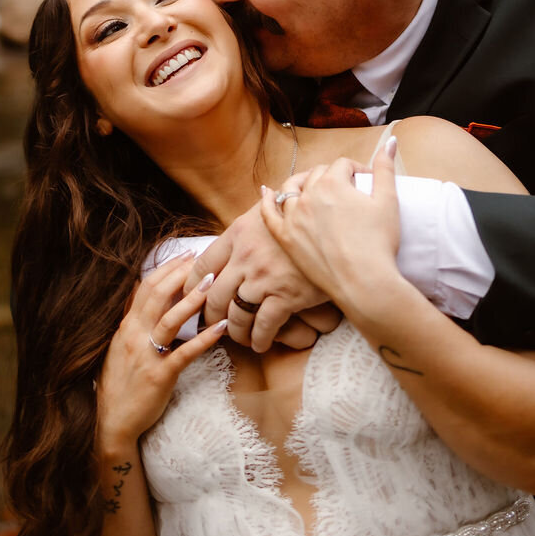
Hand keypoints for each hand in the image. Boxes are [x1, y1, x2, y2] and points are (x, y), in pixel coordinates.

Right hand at [96, 255, 226, 448]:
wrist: (114, 422)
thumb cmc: (121, 385)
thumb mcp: (121, 348)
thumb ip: (134, 324)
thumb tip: (146, 299)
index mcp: (126, 327)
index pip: (145, 288)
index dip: (166, 269)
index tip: (185, 255)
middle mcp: (134, 336)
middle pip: (157, 295)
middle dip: (180, 274)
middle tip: (203, 260)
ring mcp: (146, 355)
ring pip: (169, 319)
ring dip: (191, 299)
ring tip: (212, 283)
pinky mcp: (160, 375)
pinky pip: (184, 353)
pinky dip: (204, 339)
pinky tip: (221, 328)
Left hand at [183, 199, 333, 353]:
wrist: (343, 230)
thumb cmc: (315, 214)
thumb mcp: (288, 200)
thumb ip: (269, 204)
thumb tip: (266, 192)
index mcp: (240, 232)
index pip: (203, 263)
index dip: (191, 284)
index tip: (191, 296)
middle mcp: (246, 256)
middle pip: (213, 295)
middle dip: (210, 315)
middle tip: (212, 324)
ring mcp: (264, 279)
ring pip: (235, 315)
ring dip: (234, 331)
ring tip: (239, 337)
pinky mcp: (285, 297)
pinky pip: (261, 326)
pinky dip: (258, 339)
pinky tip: (261, 343)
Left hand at [258, 139, 402, 312]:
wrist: (364, 282)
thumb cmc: (379, 243)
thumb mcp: (388, 200)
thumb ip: (385, 168)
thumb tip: (390, 140)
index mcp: (333, 183)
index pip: (343, 165)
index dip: (357, 169)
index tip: (367, 180)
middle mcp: (308, 195)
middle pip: (317, 174)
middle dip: (332, 176)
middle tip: (345, 188)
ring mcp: (294, 217)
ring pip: (291, 189)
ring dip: (301, 183)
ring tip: (311, 187)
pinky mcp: (286, 239)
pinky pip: (269, 215)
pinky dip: (267, 201)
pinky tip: (267, 192)